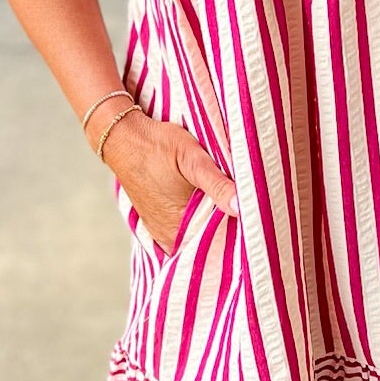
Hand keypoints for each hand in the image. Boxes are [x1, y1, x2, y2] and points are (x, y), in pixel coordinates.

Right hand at [97, 108, 237, 255]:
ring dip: (214, 223)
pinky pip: (185, 230)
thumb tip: (241, 207)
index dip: (241, 231)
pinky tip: (208, 204)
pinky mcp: (157, 223)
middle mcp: (168, 238)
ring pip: (198, 235)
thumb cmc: (156, 145)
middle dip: (230, 227)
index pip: (222, 243)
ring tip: (230, 203)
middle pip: (211, 240)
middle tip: (250, 207)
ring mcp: (161, 232)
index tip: (257, 217)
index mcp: (177, 230)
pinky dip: (198, 220)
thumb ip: (217, 184)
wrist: (122, 137)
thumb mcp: (192, 159)